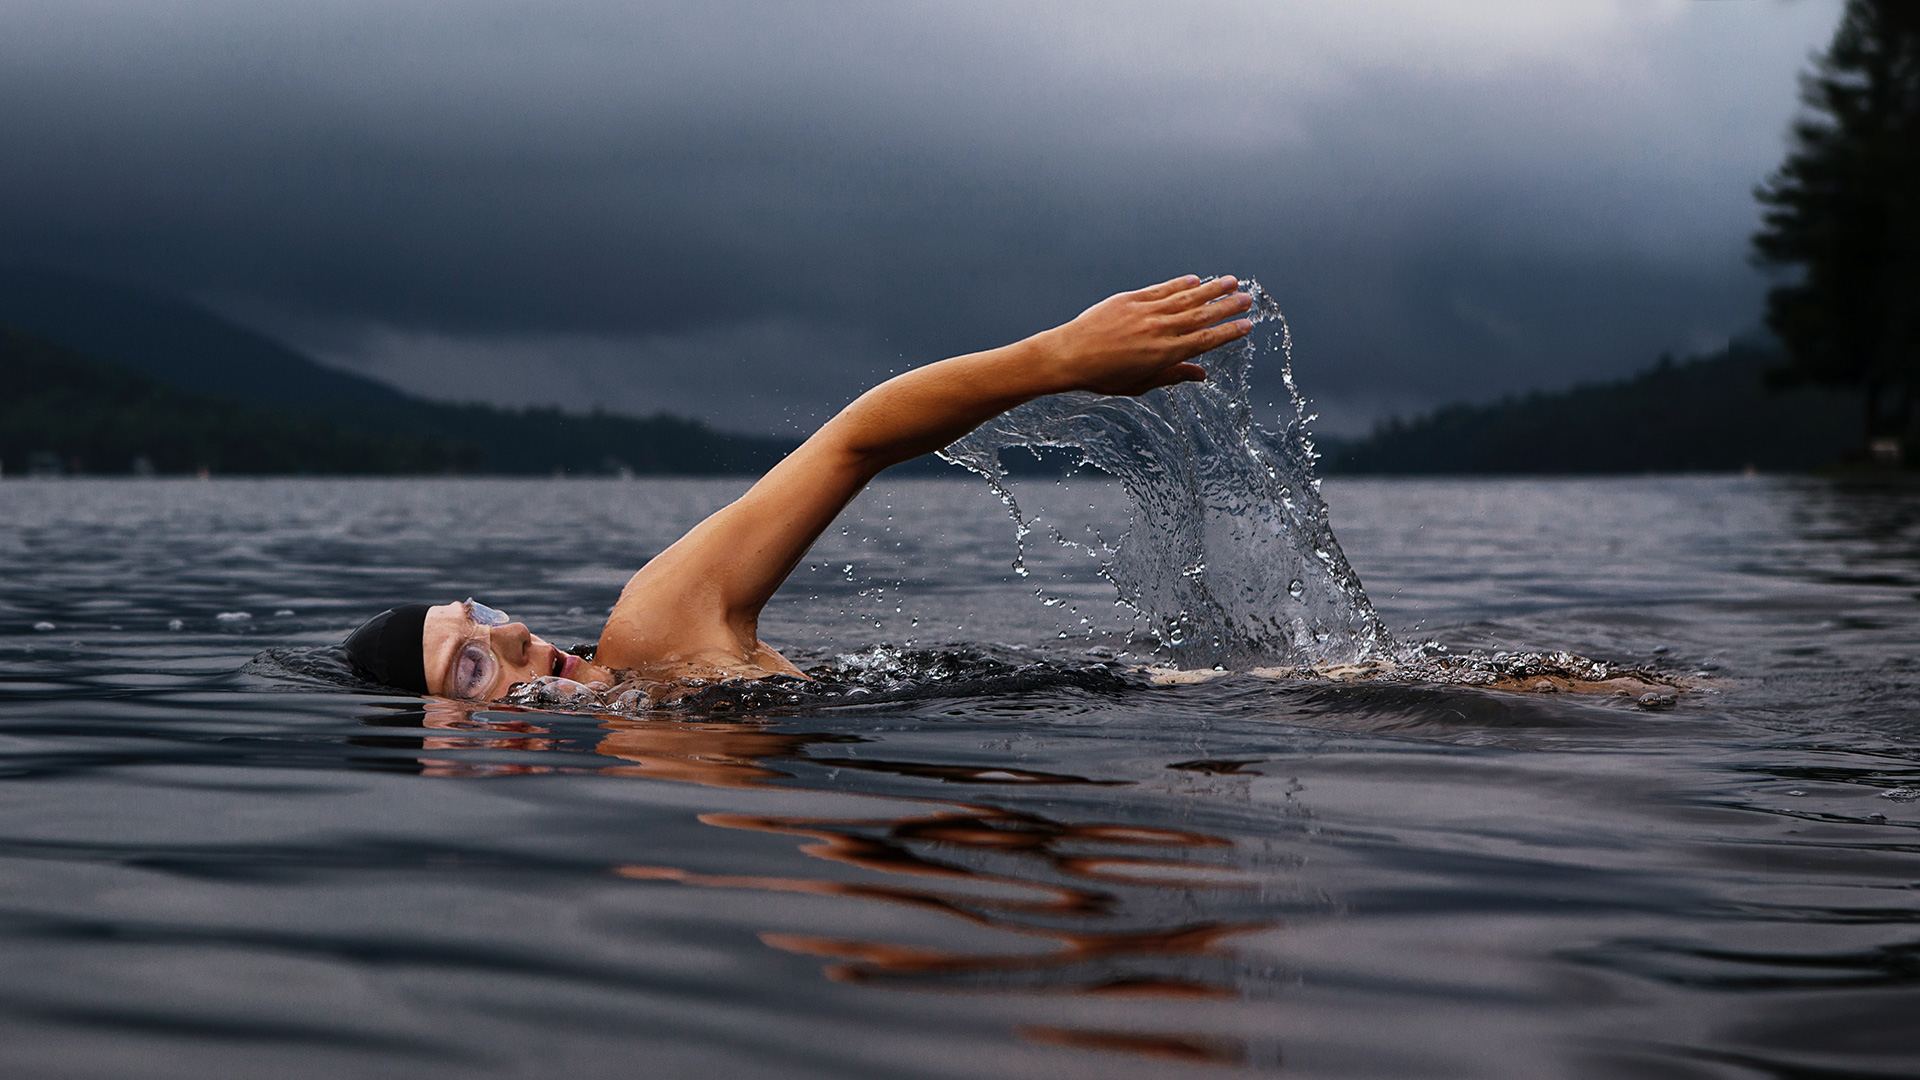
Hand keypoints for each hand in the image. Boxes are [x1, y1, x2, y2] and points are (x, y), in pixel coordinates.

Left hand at [1036, 275, 1253, 396]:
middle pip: (1202, 316)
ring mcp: (1146, 312)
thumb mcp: (1140, 383)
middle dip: (1227, 306)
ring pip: (1186, 298)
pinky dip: (1179, 284)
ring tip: (1231, 281)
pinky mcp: (1130, 299)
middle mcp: (1159, 330)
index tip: (1247, 325)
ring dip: (1211, 289)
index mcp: (1164, 354)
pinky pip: (1161, 289)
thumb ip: (1173, 376)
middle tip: (1248, 299)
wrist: (1068, 355)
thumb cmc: (1103, 376)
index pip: (1205, 341)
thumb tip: (1201, 375)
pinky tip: (1194, 279)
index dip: (1228, 332)